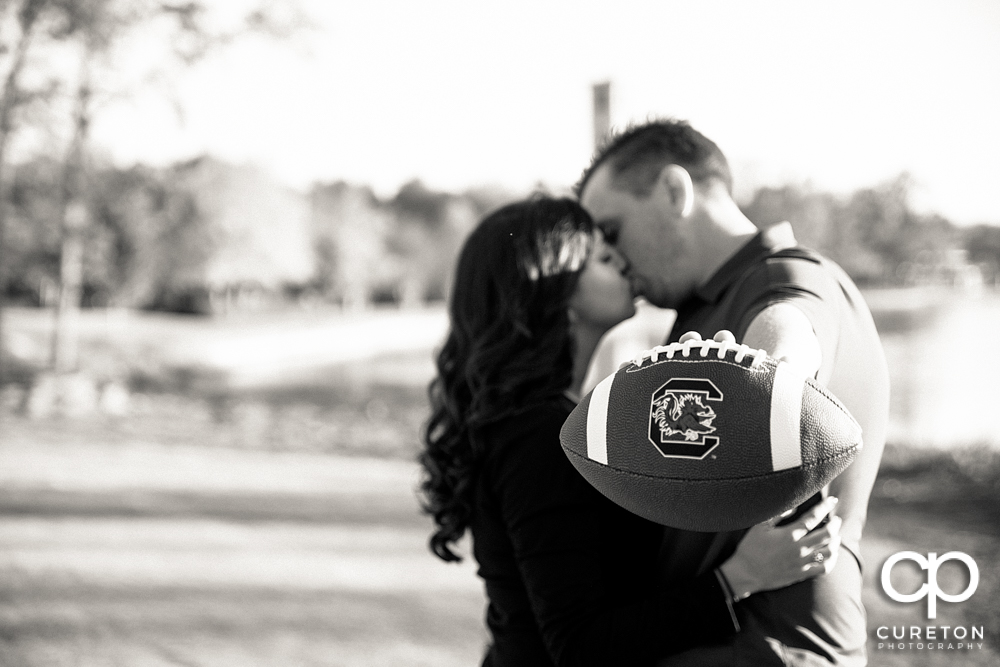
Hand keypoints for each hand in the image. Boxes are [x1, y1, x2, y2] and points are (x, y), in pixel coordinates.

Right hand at [718, 496, 841, 600]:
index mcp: (789, 534)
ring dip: (835, 541)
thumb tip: (794, 505)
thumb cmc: (750, 548)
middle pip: (826, 534)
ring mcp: (802, 562)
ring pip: (829, 551)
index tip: (832, 500)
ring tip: (836, 535)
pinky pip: (824, 568)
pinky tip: (832, 554)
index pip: (813, 517)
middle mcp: (799, 548)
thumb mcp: (760, 527)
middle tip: (836, 519)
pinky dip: (832, 560)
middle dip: (835, 524)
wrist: (746, 574)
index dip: (825, 507)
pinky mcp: (802, 574)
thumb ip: (778, 515)